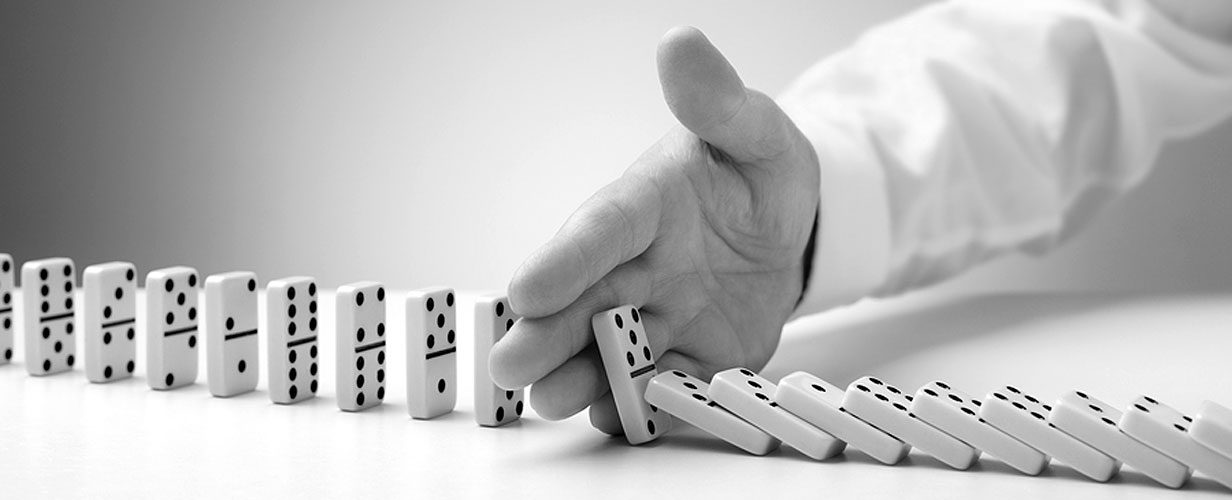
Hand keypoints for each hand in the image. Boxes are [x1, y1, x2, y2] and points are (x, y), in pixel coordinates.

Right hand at [489, 27, 820, 433]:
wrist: (792, 233)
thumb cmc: (760, 173)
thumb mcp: (755, 131)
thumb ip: (719, 102)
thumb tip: (679, 43)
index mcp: (644, 204)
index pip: (601, 229)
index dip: (565, 258)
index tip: (525, 288)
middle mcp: (637, 265)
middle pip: (586, 300)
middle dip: (547, 333)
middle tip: (508, 364)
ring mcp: (659, 316)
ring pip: (612, 350)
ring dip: (582, 377)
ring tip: (554, 400)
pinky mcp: (689, 357)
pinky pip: (666, 385)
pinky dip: (646, 405)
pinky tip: (624, 420)